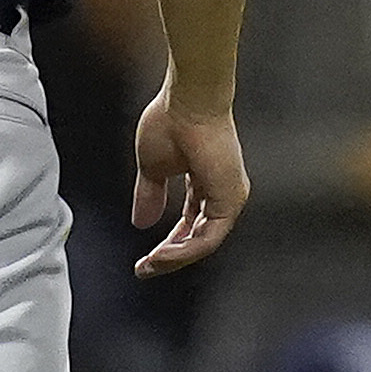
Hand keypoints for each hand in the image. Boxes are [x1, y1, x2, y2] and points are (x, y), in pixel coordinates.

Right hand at [132, 91, 249, 276]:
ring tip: (150, 266)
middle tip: (145, 269)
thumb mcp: (153, 168)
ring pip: (204, 243)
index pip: (191, 222)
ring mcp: (229, 196)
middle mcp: (222, 191)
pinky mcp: (230, 200)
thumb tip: (140, 223)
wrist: (187, 102)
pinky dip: (184, 250)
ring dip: (174, 258)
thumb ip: (149, 195)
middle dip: (170, 256)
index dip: (169, 242)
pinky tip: (161, 256)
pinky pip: (208, 238)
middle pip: (198, 236)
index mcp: (206, 181)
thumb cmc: (172, 121)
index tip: (145, 258)